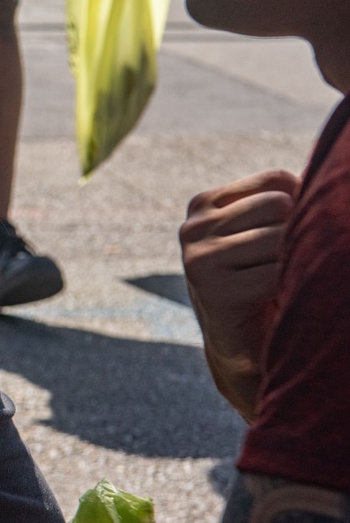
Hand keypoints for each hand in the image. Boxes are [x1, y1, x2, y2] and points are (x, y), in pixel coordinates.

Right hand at [179, 170, 300, 420]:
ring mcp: (199, 259)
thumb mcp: (265, 232)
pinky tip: (280, 300)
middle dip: (299, 233)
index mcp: (203, 205)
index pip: (278, 180)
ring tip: (284, 283)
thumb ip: (285, 201)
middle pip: (280, 204)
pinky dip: (292, 286)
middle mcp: (193, 228)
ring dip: (296, 261)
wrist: (246, 351)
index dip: (302, 207)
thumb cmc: (267, 284)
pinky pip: (278, 273)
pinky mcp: (215, 291)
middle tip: (290, 266)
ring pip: (280, 236)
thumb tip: (330, 171)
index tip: (291, 240)